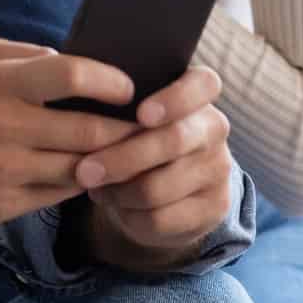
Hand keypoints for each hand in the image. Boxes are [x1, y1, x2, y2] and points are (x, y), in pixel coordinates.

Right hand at [0, 36, 138, 233]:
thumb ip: (23, 54)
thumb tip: (73, 60)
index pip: (70, 75)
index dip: (110, 81)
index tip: (129, 87)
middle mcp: (3, 128)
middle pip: (88, 131)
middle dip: (125, 130)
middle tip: (147, 127)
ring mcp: (4, 172)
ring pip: (81, 168)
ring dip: (109, 162)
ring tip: (128, 153)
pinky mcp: (2, 207)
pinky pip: (60, 195)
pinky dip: (80, 184)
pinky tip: (91, 174)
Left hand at [75, 66, 236, 265]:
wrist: (163, 190)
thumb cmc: (136, 137)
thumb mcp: (131, 115)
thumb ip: (117, 109)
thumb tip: (83, 122)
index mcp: (199, 91)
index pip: (204, 84)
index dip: (174, 99)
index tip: (141, 115)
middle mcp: (215, 127)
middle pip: (173, 141)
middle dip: (122, 158)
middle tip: (84, 171)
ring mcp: (219, 168)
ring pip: (159, 187)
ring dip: (119, 193)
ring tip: (97, 188)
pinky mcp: (215, 207)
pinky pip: (161, 218)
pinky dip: (130, 217)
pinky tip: (118, 207)